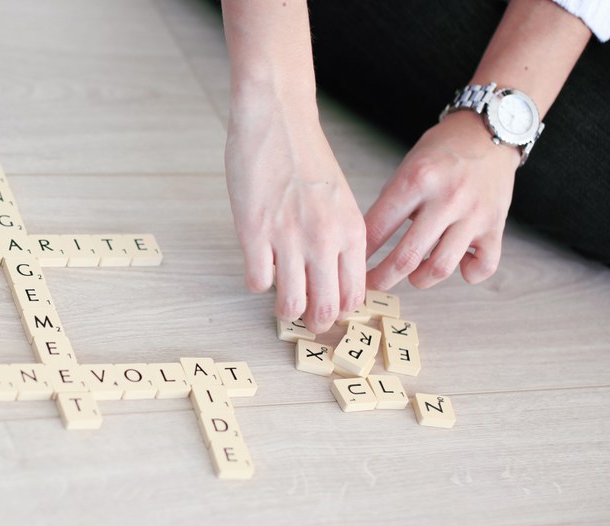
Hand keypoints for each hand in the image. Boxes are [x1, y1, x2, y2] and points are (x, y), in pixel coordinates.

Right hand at [226, 94, 366, 332]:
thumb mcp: (340, 199)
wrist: (278, 119)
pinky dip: (257, 281)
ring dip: (284, 310)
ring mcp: (289, 239)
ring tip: (281, 300)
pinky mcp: (255, 234)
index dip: (340, 309)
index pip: (354, 294)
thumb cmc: (305, 155)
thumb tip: (331, 275)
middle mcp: (324, 240)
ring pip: (290, 305)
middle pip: (325, 308)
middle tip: (305, 319)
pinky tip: (258, 266)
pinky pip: (258, 282)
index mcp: (351, 231)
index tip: (329, 309)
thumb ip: (340, 237)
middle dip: (315, 321)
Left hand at [365, 111, 518, 289]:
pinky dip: (468, 273)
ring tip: (413, 275)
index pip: (378, 228)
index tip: (351, 264)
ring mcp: (474, 214)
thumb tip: (370, 243)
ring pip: (441, 267)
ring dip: (420, 280)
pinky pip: (483, 266)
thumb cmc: (444, 151)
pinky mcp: (496, 225)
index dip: (359, 253)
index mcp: (417, 180)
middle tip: (373, 284)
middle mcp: (447, 198)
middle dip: (383, 278)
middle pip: (407, 256)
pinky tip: (458, 264)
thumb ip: (392, 202)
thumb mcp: (408, 166)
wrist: (491, 132)